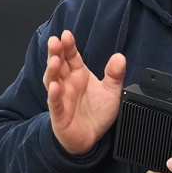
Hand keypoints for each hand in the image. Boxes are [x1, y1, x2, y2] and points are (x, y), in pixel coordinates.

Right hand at [43, 30, 125, 153]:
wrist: (91, 138)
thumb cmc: (97, 112)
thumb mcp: (112, 92)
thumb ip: (115, 75)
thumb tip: (120, 57)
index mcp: (78, 74)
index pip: (71, 56)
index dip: (68, 46)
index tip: (66, 34)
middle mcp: (67, 83)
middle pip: (59, 64)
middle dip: (55, 52)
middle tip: (55, 41)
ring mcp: (61, 97)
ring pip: (53, 81)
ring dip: (52, 70)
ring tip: (54, 60)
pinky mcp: (59, 114)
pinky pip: (55, 103)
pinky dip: (53, 95)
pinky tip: (55, 87)